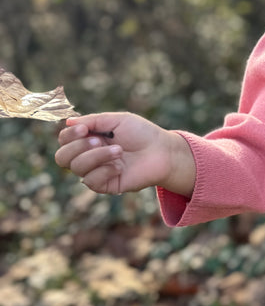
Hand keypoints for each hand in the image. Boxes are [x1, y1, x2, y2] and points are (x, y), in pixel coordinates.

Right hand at [55, 113, 195, 196]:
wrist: (162, 151)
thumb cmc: (141, 133)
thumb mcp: (117, 120)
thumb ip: (92, 120)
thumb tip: (67, 121)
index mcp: (89, 138)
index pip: (64, 140)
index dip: (69, 135)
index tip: (84, 128)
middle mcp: (88, 156)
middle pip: (62, 157)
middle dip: (78, 147)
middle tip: (99, 140)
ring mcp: (96, 171)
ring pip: (77, 168)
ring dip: (97, 156)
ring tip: (118, 150)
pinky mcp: (105, 185)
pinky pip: (91, 181)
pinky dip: (105, 170)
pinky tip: (120, 166)